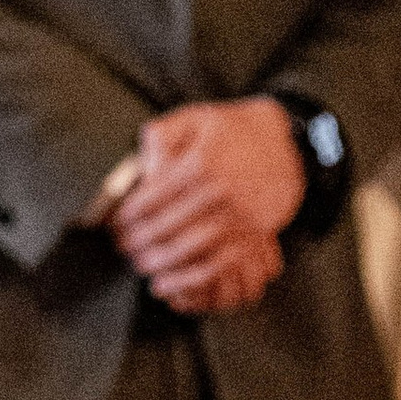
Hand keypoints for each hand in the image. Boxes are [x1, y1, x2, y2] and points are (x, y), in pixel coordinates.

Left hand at [111, 98, 301, 313]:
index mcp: (201, 163)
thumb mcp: (193, 118)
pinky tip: (171, 281)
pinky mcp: (255, 235)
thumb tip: (141, 168)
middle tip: (124, 246)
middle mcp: (220, 191)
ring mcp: (240, 216)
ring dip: (161, 262)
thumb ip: (160, 136)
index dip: (129, 214)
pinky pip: (218, 265)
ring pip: (190, 249)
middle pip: (167, 226)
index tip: (117, 223)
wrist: (283, 141)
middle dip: (139, 241)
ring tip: (142, 265)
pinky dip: (191, 278)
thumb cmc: (235, 131)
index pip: (153, 196)